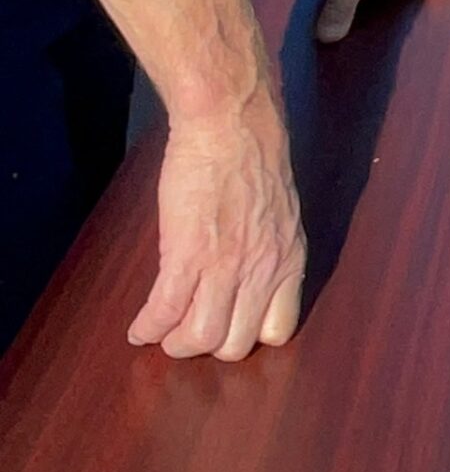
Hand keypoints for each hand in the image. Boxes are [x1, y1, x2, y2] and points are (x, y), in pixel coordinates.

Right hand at [129, 92, 305, 359]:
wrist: (232, 124)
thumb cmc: (254, 156)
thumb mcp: (279, 212)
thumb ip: (269, 247)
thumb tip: (247, 270)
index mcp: (288, 261)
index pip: (279, 330)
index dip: (250, 336)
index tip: (230, 327)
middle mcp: (262, 272)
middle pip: (235, 344)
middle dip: (208, 347)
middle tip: (186, 332)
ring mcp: (225, 267)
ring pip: (200, 338)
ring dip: (175, 344)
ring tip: (161, 334)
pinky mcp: (187, 254)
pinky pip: (166, 310)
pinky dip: (148, 327)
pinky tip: (138, 329)